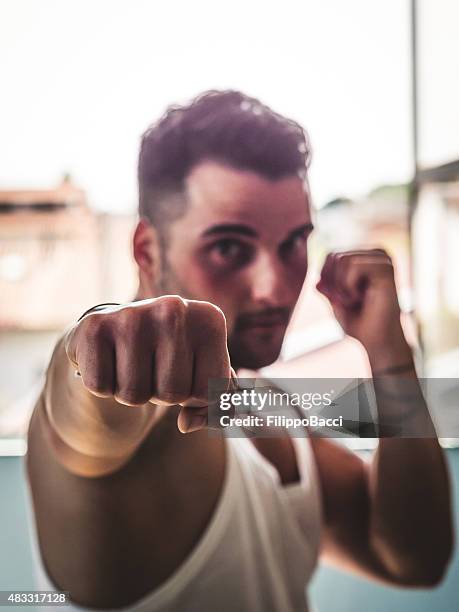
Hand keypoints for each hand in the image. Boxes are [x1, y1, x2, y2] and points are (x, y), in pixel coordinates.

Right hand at [65, 296, 232, 432]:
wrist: (117, 334)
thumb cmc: (168, 359)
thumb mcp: (201, 377)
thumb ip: (213, 408)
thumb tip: (187, 423)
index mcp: (209, 318)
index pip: (208, 392)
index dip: (194, 398)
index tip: (185, 375)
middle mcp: (174, 310)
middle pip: (172, 394)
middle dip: (162, 396)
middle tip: (154, 370)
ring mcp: (133, 315)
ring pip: (135, 395)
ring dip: (132, 393)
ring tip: (132, 365)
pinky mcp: (95, 326)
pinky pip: (101, 387)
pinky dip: (103, 385)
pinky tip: (109, 361)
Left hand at [316, 249, 407, 356]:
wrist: (378, 341)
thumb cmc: (360, 324)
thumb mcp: (336, 302)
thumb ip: (327, 287)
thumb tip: (317, 281)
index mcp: (366, 259)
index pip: (331, 255)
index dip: (326, 279)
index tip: (340, 299)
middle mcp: (376, 255)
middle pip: (334, 256)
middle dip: (333, 283)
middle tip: (348, 302)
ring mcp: (383, 260)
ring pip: (342, 259)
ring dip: (341, 286)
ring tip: (355, 300)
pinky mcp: (386, 268)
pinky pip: (352, 265)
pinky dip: (348, 286)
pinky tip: (361, 298)